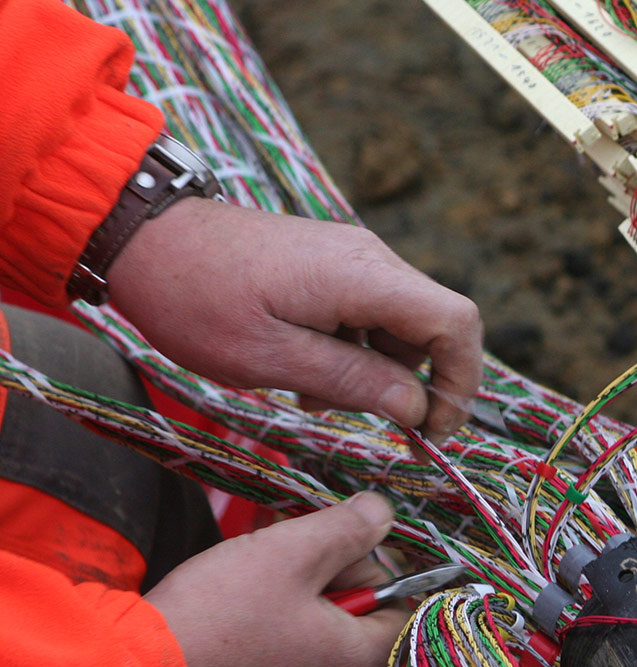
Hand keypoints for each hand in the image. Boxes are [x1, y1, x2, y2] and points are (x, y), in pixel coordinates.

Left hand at [107, 198, 481, 440]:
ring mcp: (354, 257)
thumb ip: (351, 382)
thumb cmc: (196, 299)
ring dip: (375, 371)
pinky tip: (305, 370)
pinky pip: (370, 312)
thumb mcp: (270, 359)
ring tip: (313, 395)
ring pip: (401, 325)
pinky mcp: (334, 263)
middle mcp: (372, 259)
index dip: (462, 380)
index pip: (457, 322)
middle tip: (365, 424)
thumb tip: (417, 407)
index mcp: (364, 277)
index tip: (433, 430)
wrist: (144, 236)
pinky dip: (354, 350)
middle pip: (433, 327)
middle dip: (411, 384)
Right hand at [143, 492, 410, 666]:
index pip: (402, 610)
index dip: (372, 570)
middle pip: (360, 633)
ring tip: (254, 595)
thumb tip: (384, 511)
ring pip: (320, 657)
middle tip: (285, 567)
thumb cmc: (218, 613)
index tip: (331, 551)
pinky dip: (269, 655)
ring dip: (299, 620)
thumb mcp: (291, 550)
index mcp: (361, 666)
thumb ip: (348, 528)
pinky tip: (233, 632)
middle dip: (332, 592)